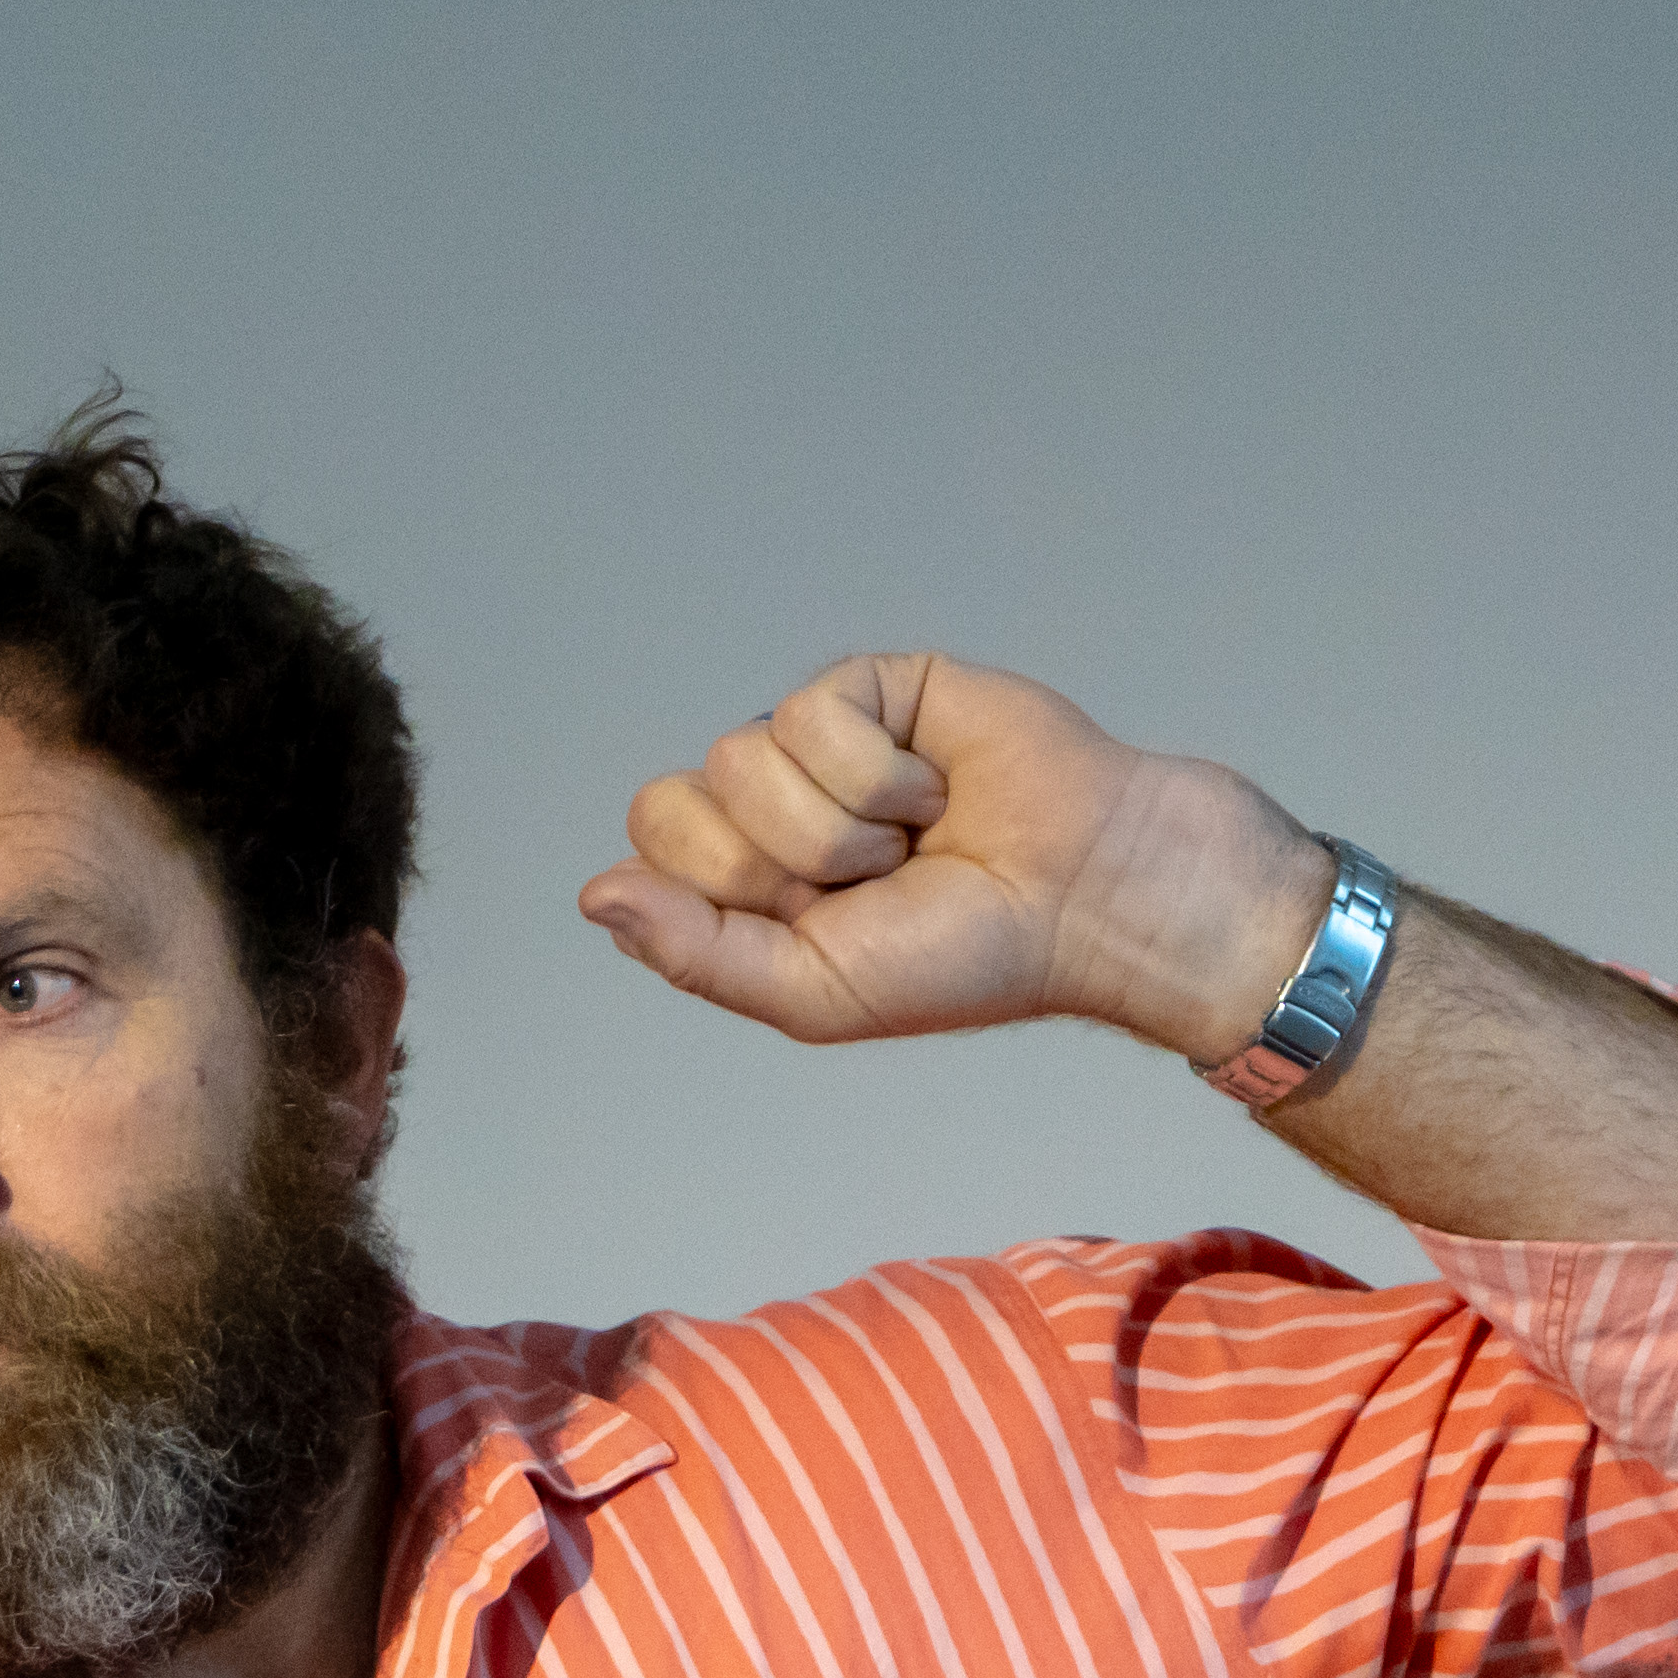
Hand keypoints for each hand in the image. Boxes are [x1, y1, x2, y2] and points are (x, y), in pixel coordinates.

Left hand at [575, 653, 1327, 1062]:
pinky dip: (878, 773)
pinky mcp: (874, 686)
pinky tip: (935, 789)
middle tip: (866, 883)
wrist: (1085, 898)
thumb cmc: (964, 956)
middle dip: (772, 861)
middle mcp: (770, 803)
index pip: (651, 849)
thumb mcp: (812, 991)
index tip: (811, 921)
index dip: (721, 890)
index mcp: (744, 879)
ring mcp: (820, 740)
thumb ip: (694, 951)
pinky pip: (811, 712)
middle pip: (676, 799)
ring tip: (915, 839)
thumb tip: (592, 895)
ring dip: (839, 824)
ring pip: (741, 756)